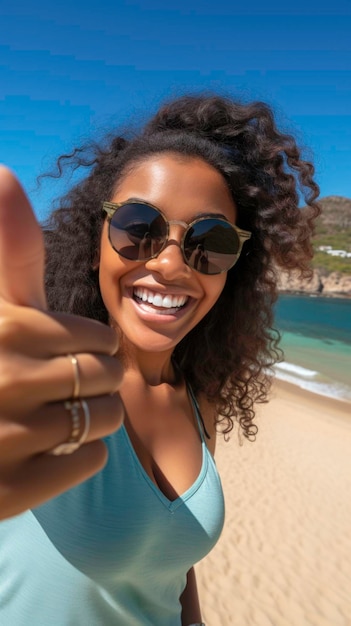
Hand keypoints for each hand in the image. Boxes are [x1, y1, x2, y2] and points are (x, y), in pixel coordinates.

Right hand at [0, 166, 123, 519]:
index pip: (98, 338)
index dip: (90, 350)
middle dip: (95, 383)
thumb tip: (2, 171)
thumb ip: (10, 252)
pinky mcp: (11, 490)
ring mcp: (5, 437)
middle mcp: (2, 378)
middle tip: (60, 390)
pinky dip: (77, 457)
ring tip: (54, 419)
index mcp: (3, 329)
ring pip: (102, 419)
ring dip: (90, 419)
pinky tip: (44, 451)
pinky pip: (87, 461)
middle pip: (106, 376)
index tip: (64, 357)